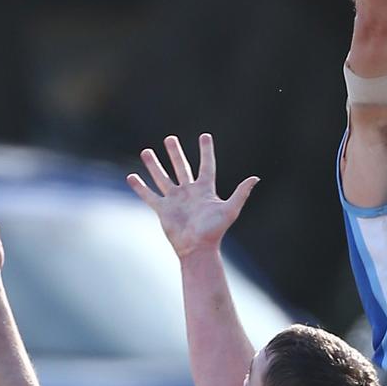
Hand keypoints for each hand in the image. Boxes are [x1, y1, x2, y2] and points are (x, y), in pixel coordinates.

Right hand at [127, 134, 257, 258]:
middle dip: (175, 153)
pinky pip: (149, 195)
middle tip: (170, 139)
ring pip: (163, 178)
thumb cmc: (215, 231)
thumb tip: (255, 178)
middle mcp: (189, 192)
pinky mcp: (163, 210)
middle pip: (181, 167)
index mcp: (205, 190)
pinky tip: (131, 177)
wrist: (197, 249)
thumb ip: (241, 193)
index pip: (206, 166)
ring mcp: (175, 200)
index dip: (206, 151)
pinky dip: (140, 187)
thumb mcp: (230, 210)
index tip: (205, 136)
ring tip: (146, 151)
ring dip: (154, 165)